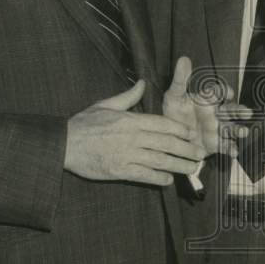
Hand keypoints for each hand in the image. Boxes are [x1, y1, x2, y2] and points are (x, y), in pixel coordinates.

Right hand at [64, 79, 204, 185]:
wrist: (63, 144)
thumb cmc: (84, 123)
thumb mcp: (106, 104)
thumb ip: (128, 96)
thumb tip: (143, 83)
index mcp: (130, 120)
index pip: (162, 123)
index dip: (180, 130)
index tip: (191, 134)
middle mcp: (132, 137)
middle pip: (166, 143)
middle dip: (186, 149)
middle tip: (201, 154)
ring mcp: (126, 155)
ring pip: (159, 160)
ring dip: (179, 165)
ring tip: (192, 169)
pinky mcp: (119, 171)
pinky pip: (144, 175)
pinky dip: (158, 178)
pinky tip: (169, 180)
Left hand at [162, 56, 250, 157]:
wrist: (169, 135)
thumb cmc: (174, 111)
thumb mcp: (174, 95)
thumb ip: (180, 79)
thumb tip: (183, 59)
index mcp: (208, 99)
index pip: (220, 93)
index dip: (225, 92)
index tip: (229, 94)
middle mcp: (216, 113)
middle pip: (231, 110)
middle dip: (239, 111)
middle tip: (247, 113)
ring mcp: (216, 129)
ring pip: (231, 128)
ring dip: (238, 130)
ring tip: (243, 132)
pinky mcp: (214, 144)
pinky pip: (224, 146)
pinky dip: (230, 148)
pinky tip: (234, 150)